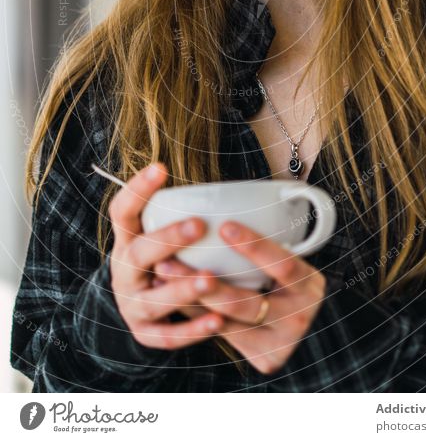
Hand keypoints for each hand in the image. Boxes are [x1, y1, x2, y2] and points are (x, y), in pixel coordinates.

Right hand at [107, 162, 225, 349]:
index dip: (138, 189)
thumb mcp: (156, 236)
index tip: (161, 167)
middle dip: (168, 240)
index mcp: (126, 241)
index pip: (123, 211)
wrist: (136, 309)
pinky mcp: (145, 333)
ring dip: (183, 287)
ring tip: (211, 279)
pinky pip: (169, 335)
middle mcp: (124, 272)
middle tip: (197, 225)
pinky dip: (193, 330)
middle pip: (139, 254)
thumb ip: (176, 218)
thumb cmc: (160, 260)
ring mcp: (132, 304)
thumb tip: (225, 187)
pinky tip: (217, 321)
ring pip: (155, 299)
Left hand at [152, 220, 326, 374]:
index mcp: (308, 285)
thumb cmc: (296, 287)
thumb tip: (224, 209)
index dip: (254, 246)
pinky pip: (222, 334)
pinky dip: (196, 315)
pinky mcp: (264, 359)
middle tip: (170, 259)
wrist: (318, 334)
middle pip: (245, 301)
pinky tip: (174, 297)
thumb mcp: (295, 264)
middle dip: (203, 282)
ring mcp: (279, 342)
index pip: (283, 264)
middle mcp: (296, 316)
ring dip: (190, 298)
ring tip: (164, 276)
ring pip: (227, 321)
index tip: (225, 227)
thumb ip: (270, 242)